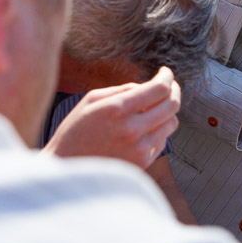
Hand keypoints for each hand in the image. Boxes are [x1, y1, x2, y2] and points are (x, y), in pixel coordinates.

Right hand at [42, 66, 180, 167]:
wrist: (67, 170)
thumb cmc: (75, 131)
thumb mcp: (91, 101)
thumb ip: (122, 89)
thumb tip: (147, 86)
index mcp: (117, 109)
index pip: (158, 89)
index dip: (167, 77)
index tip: (166, 72)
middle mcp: (132, 130)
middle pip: (172, 105)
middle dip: (174, 91)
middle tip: (170, 86)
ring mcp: (139, 149)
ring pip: (172, 123)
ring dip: (167, 112)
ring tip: (153, 108)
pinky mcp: (143, 163)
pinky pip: (163, 140)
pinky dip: (158, 130)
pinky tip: (144, 129)